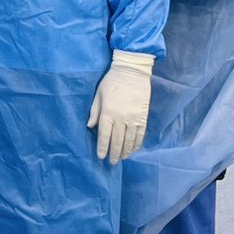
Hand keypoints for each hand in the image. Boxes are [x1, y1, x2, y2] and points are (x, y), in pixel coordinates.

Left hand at [87, 50, 153, 164]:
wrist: (132, 72)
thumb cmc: (111, 81)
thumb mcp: (98, 94)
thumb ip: (94, 111)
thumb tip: (90, 126)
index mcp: (107, 112)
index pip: (104, 135)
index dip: (102, 147)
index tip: (100, 156)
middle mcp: (120, 118)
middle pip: (117, 141)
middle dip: (114, 153)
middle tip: (112, 162)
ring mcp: (133, 118)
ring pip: (129, 140)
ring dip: (126, 151)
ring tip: (122, 158)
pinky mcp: (143, 117)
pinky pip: (140, 134)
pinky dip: (137, 144)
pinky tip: (134, 149)